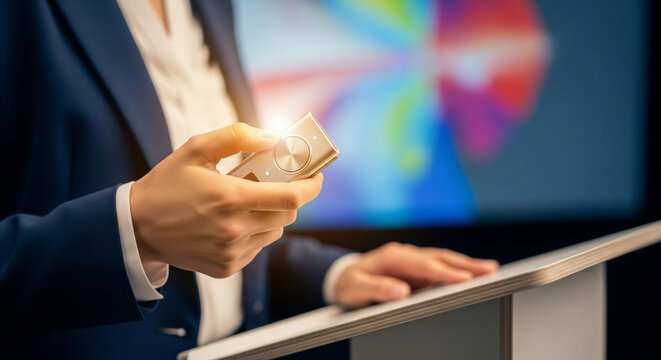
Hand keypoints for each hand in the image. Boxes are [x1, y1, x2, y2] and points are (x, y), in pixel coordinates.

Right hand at [130, 123, 322, 277]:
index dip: (311, 185)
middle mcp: (234, 229)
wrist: (137, 228)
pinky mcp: (227, 267)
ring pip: (275, 232)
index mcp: (230, 197)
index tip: (316, 175)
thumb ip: (237, 136)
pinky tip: (232, 222)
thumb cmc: (167, 184)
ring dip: (271, 215)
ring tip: (246, 203)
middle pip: (288, 215)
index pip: (291, 197)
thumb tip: (273, 138)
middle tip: (275, 183)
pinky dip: (254, 233)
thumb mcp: (195, 148)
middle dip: (288, 197)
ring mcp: (231, 252)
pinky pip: (257, 248)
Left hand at [334, 242, 498, 307]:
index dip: (445, 272)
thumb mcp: (356, 289)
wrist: (342, 277)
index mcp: (393, 256)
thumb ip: (377, 289)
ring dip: (466, 264)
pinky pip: (440, 267)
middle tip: (491, 270)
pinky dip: (457, 269)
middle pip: (439, 257)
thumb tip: (401, 291)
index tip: (465, 278)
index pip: (424, 264)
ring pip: (443, 260)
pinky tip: (473, 275)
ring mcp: (412, 259)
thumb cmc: (349, 283)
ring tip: (490, 270)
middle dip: (466, 264)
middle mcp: (406, 253)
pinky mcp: (416, 267)